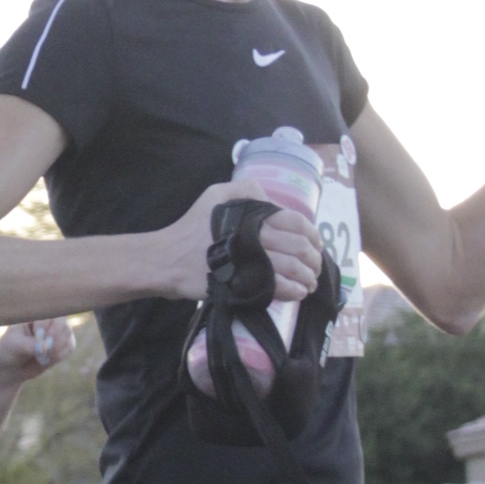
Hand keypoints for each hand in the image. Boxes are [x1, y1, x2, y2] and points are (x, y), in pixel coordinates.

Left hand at [0, 318, 73, 387]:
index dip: (45, 325)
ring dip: (56, 348)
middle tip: (46, 349)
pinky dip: (59, 355)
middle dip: (55, 336)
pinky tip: (46, 359)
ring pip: (67, 334)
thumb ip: (28, 344)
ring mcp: (57, 331)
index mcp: (34, 314)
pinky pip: (69, 346)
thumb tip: (45, 346)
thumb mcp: (14, 345)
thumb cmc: (10, 349)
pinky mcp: (63, 344)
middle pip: (62, 321)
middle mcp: (48, 319)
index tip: (38, 336)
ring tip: (41, 357)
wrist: (12, 366)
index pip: (46, 312)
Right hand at [150, 183, 321, 306]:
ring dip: (306, 276)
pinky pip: (275, 287)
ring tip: (310, 283)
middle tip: (315, 266)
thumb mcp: (215, 194)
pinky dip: (292, 290)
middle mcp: (254, 237)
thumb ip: (245, 190)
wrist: (168, 259)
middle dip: (313, 258)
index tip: (317, 244)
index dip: (311, 233)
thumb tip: (271, 199)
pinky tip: (298, 293)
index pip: (294, 222)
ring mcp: (249, 261)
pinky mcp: (242, 283)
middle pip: (297, 246)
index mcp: (252, 215)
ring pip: (290, 268)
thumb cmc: (192, 226)